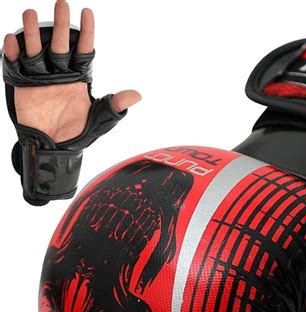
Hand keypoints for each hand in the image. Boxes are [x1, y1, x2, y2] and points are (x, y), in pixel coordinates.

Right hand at [2, 0, 140, 142]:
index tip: (87, 13)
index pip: (84, 50)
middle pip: (59, 44)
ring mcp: (39, 77)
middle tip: (62, 4)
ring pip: (35, 49)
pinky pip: (14, 64)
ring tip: (30, 13)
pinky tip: (12, 40)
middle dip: (60, 25)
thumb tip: (138, 95)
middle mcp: (59, 72)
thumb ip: (116, 105)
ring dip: (31, 33)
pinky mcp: (21, 84)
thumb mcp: (100, 120)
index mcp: (79, 77)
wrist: (54, 148)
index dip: (86, 33)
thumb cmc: (78, 133)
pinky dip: (12, 52)